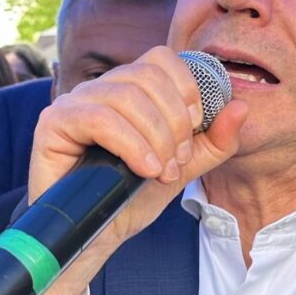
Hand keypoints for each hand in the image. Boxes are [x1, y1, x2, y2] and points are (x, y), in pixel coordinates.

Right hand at [28, 46, 247, 251]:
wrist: (96, 236)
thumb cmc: (132, 198)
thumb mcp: (184, 168)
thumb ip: (213, 141)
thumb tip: (242, 107)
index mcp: (129, 89)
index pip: (162, 59)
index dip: (185, 88)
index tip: (194, 129)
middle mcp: (100, 88)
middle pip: (147, 75)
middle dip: (173, 121)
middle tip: (178, 161)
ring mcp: (74, 101)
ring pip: (125, 95)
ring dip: (155, 136)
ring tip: (160, 171)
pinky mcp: (54, 122)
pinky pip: (99, 117)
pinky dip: (131, 143)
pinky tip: (144, 169)